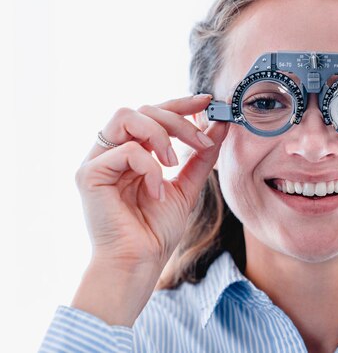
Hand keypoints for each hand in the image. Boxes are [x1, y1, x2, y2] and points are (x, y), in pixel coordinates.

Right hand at [75, 94, 228, 272]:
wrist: (139, 263)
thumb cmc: (156, 230)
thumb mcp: (187, 186)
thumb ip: (201, 156)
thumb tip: (220, 124)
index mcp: (133, 151)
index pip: (154, 114)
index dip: (180, 103)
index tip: (208, 101)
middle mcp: (112, 151)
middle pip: (143, 109)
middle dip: (178, 120)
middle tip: (202, 143)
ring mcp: (98, 160)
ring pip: (127, 115)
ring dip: (160, 134)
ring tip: (173, 162)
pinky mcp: (89, 174)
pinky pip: (125, 149)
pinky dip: (149, 167)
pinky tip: (157, 191)